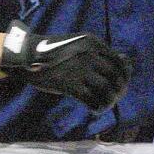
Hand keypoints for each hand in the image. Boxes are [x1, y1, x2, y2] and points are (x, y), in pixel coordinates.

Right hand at [0, 20, 130, 110]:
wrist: (29, 55)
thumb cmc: (56, 51)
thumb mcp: (80, 44)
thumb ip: (98, 53)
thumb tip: (122, 64)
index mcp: (94, 44)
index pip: (120, 61)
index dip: (125, 75)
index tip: (122, 84)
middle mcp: (90, 55)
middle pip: (115, 76)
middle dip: (119, 90)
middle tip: (115, 97)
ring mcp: (80, 69)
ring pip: (105, 90)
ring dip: (109, 101)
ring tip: (105, 105)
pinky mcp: (70, 84)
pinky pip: (91, 99)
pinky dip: (96, 106)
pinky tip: (94, 109)